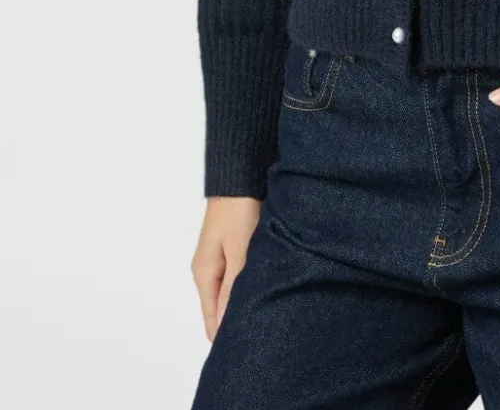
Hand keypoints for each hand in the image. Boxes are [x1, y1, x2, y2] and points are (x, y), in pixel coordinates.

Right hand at [191, 195, 260, 340]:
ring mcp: (217, 261)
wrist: (238, 177)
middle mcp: (207, 272)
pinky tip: (265, 290)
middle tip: (264, 335)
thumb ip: (233, 287)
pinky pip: (236, 279)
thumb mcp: (239, 250)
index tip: (247, 350)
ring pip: (229, 295)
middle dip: (237, 323)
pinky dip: (247, 287)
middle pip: (220, 311)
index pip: (211, 322)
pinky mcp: (229, 251)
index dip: (227, 339)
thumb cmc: (238, 210)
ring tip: (268, 317)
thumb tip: (227, 324)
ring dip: (244, 303)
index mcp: (204, 275)